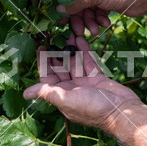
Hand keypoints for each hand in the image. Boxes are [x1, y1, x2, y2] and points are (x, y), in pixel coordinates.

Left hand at [23, 35, 141, 130]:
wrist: (121, 111)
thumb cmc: (93, 108)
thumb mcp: (66, 100)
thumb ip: (47, 93)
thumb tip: (25, 94)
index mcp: (61, 96)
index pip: (48, 77)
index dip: (43, 63)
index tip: (40, 48)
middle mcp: (72, 90)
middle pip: (60, 69)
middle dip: (55, 54)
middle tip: (51, 37)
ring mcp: (85, 84)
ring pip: (74, 63)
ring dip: (70, 50)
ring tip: (67, 34)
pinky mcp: (98, 78)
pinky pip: (88, 62)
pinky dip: (84, 51)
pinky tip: (79, 39)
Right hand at [57, 0, 146, 35]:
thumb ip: (76, 2)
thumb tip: (59, 9)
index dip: (65, 5)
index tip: (61, 19)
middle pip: (78, 2)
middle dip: (79, 17)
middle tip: (78, 31)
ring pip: (87, 10)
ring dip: (90, 21)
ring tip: (95, 30)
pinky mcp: (106, 2)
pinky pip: (97, 12)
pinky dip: (99, 19)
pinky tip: (105, 23)